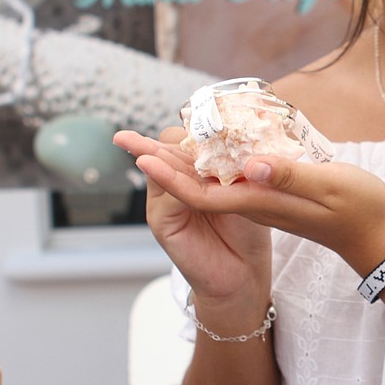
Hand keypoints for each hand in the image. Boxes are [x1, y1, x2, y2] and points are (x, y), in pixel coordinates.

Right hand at [114, 127, 271, 303]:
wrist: (244, 276)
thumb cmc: (250, 232)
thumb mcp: (248, 191)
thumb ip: (239, 166)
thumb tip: (248, 133)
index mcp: (196, 170)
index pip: (189, 137)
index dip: (200, 123)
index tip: (213, 108)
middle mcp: (178, 181)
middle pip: (168, 145)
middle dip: (175, 131)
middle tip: (190, 116)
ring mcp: (166, 200)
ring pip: (159, 163)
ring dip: (155, 149)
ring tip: (135, 135)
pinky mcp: (162, 220)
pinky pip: (162, 191)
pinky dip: (161, 176)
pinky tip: (151, 162)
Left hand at [114, 128, 384, 281]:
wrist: (377, 240)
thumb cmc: (359, 213)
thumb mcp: (329, 189)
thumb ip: (290, 175)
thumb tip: (252, 164)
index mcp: (260, 203)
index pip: (200, 192)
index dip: (168, 174)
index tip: (139, 154)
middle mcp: (254, 204)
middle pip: (196, 183)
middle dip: (161, 160)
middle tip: (126, 136)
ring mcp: (262, 201)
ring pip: (211, 179)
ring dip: (182, 157)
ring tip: (152, 132)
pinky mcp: (273, 196)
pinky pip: (231, 176)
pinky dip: (213, 158)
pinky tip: (211, 141)